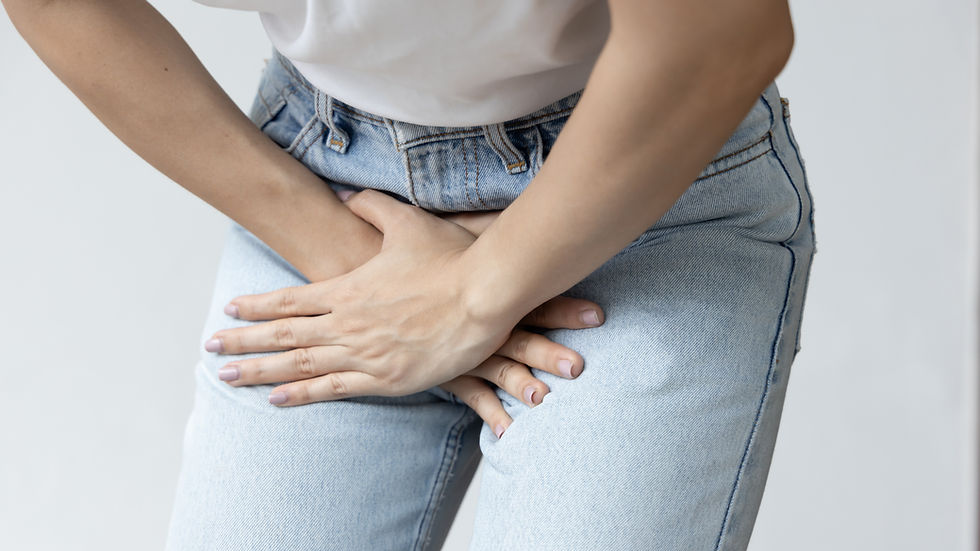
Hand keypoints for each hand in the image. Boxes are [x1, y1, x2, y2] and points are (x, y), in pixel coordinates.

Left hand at [206, 189, 603, 434]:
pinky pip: (334, 389)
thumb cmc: (451, 258)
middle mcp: (347, 323)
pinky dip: (302, 394)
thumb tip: (344, 195)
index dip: (257, 306)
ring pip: (299, 365)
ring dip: (259, 371)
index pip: (290, 300)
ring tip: (227, 376)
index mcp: (348, 289)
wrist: (485, 293)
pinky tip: (276, 399)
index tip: (231, 308)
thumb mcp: (407, 221)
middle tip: (210, 347)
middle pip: (282, 335)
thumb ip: (371, 207)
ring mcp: (364, 354)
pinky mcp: (387, 379)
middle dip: (242, 341)